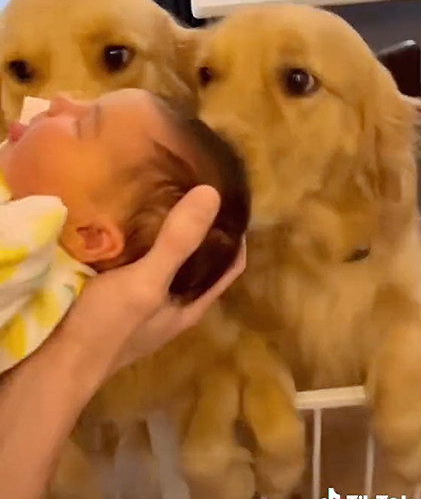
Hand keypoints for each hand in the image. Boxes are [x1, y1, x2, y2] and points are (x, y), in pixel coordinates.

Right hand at [62, 186, 245, 374]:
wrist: (51, 363)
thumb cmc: (106, 328)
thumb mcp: (147, 282)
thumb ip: (178, 244)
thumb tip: (213, 195)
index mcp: (192, 305)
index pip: (230, 265)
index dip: (235, 235)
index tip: (230, 201)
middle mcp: (172, 304)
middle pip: (197, 261)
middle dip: (197, 230)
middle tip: (192, 190)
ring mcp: (142, 303)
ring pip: (163, 261)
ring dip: (164, 234)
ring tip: (161, 196)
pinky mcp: (114, 298)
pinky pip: (132, 264)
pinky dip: (134, 243)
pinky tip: (124, 221)